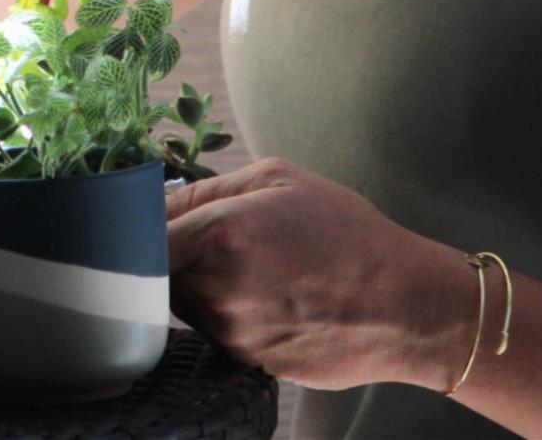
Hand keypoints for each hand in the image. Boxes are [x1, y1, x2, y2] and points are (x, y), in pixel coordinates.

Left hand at [166, 157, 473, 391]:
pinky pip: (210, 328)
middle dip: (168, 252)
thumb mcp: (278, 180)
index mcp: (223, 235)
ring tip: (248, 267)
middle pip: (153, 270)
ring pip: (179, 301)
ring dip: (195, 281)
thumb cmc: (347, 233)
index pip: (138, 236)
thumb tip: (154, 200)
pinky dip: (223, 311)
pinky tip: (265, 296)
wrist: (408, 306)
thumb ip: (204, 188)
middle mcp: (219, 289)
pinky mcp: (244, 360)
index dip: (134, 226)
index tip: (141, 219)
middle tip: (207, 238)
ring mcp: (231, 332)